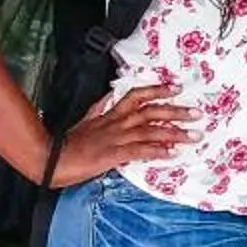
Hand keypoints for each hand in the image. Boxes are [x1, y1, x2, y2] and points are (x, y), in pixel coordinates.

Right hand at [50, 82, 194, 186]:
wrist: (49, 159)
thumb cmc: (67, 144)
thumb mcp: (84, 121)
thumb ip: (98, 109)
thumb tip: (107, 98)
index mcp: (109, 115)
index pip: (136, 96)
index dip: (157, 90)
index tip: (177, 87)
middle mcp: (116, 124)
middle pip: (150, 111)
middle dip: (176, 111)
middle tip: (198, 112)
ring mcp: (116, 138)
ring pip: (150, 131)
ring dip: (175, 133)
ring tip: (194, 136)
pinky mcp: (113, 154)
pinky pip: (140, 151)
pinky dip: (157, 151)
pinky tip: (171, 153)